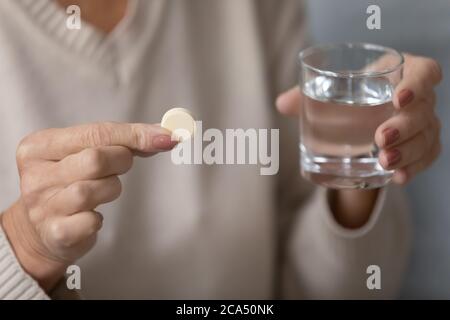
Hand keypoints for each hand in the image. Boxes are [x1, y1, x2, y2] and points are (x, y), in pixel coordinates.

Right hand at [0, 122, 176, 290]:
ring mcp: (43, 206)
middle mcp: (36, 175)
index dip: (135, 135)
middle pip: (96, 159)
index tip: (166, 138)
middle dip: (120, 161)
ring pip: (95, 189)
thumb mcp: (81, 154)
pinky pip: (92, 221)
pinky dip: (98, 219)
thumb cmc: (67, 184)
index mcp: (40, 146)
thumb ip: (119, 141)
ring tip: (102, 191)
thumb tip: (162, 136)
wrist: (39, 232)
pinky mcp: (55, 233)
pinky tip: (91, 216)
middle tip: (119, 167)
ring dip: (111, 189)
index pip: (95, 133)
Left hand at [276, 53, 441, 227]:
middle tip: (380, 138)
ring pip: (427, 137)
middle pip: (424, 109)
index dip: (418, 82)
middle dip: (405, 125)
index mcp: (398, 73)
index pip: (424, 71)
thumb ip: (306, 95)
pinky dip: (414, 167)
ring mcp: (422, 124)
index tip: (398, 98)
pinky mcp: (420, 146)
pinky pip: (426, 157)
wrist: (360, 120)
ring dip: (408, 151)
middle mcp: (417, 98)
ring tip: (385, 162)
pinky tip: (398, 177)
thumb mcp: (329, 93)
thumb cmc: (347, 97)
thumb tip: (281, 104)